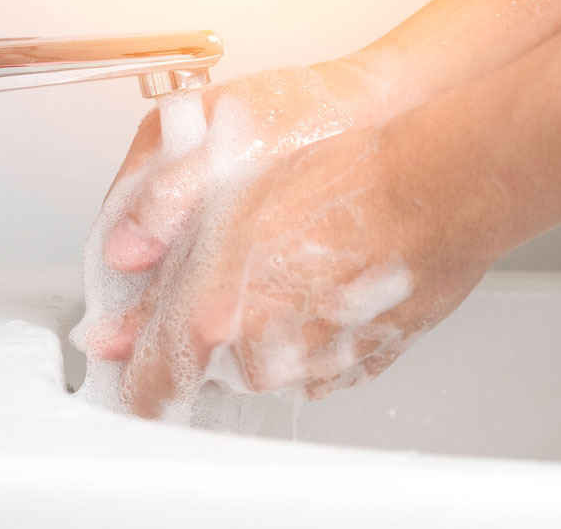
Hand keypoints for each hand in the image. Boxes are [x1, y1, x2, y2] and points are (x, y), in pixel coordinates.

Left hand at [75, 97, 509, 418]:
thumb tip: (122, 256)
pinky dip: (308, 331)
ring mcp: (316, 365)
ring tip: (290, 263)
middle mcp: (263, 357)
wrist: (439, 187)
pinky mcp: (361, 361)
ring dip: (262, 330)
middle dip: (204, 333)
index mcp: (215, 317)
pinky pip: (314, 361)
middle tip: (230, 272)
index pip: (150, 383)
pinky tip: (325, 279)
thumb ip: (159, 224)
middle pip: (207, 370)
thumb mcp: (226, 179)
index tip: (128, 361)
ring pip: (264, 365)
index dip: (132, 372)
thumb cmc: (344, 177)